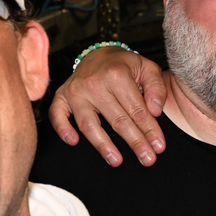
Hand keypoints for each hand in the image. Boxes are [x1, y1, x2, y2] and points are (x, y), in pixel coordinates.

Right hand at [47, 46, 168, 166]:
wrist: (98, 55)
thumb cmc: (125, 66)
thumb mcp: (147, 68)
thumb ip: (156, 88)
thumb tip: (155, 111)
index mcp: (117, 74)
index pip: (137, 110)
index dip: (150, 130)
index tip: (159, 147)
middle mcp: (94, 83)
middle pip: (117, 120)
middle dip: (135, 142)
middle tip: (147, 159)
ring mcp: (75, 90)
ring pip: (89, 124)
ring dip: (103, 145)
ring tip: (117, 161)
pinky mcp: (61, 96)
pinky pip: (57, 114)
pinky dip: (62, 128)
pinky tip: (73, 142)